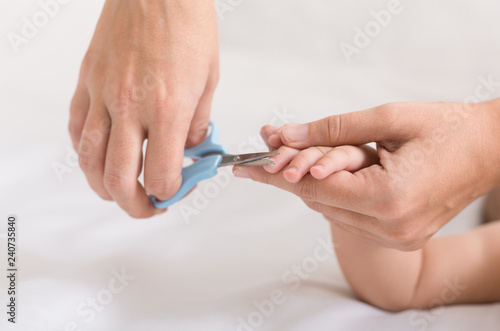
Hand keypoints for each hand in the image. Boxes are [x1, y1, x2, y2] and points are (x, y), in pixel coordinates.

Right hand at [68, 0, 218, 217]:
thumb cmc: (187, 26)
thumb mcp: (209, 79)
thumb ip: (196, 123)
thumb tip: (188, 150)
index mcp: (167, 108)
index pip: (161, 174)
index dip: (170, 192)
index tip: (176, 191)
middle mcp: (130, 106)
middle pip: (118, 178)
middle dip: (134, 205)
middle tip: (147, 207)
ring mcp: (102, 94)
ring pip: (88, 159)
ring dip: (102, 187)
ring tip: (118, 193)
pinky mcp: (87, 82)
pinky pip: (76, 128)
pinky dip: (84, 152)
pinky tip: (97, 157)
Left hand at [234, 100, 499, 249]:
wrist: (491, 150)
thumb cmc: (448, 129)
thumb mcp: (388, 118)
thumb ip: (333, 130)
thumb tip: (287, 137)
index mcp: (390, 198)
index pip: (314, 187)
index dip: (275, 173)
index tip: (246, 166)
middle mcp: (391, 227)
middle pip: (318, 199)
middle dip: (293, 171)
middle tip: (274, 144)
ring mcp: (396, 237)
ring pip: (331, 208)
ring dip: (316, 179)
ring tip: (312, 151)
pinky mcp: (400, 237)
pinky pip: (350, 215)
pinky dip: (336, 191)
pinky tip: (338, 169)